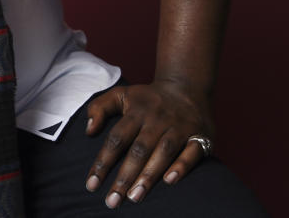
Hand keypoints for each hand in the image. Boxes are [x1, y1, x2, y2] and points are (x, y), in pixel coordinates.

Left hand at [84, 81, 213, 208]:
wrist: (187, 87)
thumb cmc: (147, 99)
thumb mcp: (120, 94)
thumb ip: (99, 108)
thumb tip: (88, 131)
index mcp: (136, 112)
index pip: (116, 138)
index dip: (103, 162)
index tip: (92, 185)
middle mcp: (157, 119)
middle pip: (139, 149)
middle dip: (125, 176)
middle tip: (112, 201)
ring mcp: (179, 127)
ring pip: (163, 151)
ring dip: (149, 175)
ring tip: (134, 197)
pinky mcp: (199, 134)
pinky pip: (192, 151)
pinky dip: (182, 165)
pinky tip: (170, 181)